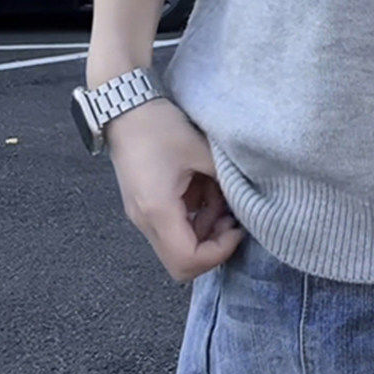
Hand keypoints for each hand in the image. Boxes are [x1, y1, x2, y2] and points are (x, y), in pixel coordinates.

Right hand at [105, 98, 245, 281]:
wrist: (126, 109)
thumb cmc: (160, 126)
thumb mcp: (201, 151)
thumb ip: (225, 180)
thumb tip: (247, 200)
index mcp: (158, 210)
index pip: (187, 261)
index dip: (218, 253)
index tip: (237, 229)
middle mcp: (145, 221)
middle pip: (180, 264)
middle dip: (212, 248)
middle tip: (232, 221)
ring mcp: (142, 216)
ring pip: (177, 248)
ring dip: (205, 231)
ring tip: (221, 198)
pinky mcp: (145, 207)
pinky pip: (172, 229)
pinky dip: (194, 219)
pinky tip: (206, 192)